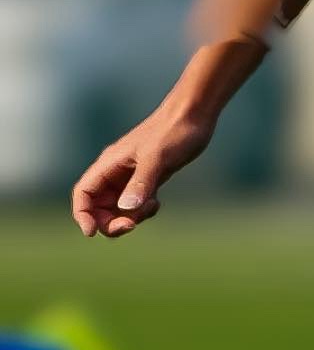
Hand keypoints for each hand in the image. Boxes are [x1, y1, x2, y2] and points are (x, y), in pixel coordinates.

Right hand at [72, 103, 216, 237]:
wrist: (193, 117)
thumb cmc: (173, 132)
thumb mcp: (157, 158)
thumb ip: (142, 183)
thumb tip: (126, 209)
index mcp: (108, 164)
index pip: (84, 194)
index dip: (82, 214)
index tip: (91, 232)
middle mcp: (115, 172)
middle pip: (98, 207)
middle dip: (110, 221)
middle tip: (131, 225)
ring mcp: (131, 177)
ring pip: (118, 208)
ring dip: (129, 216)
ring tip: (151, 205)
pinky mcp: (148, 179)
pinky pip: (136, 204)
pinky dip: (143, 210)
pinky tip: (157, 202)